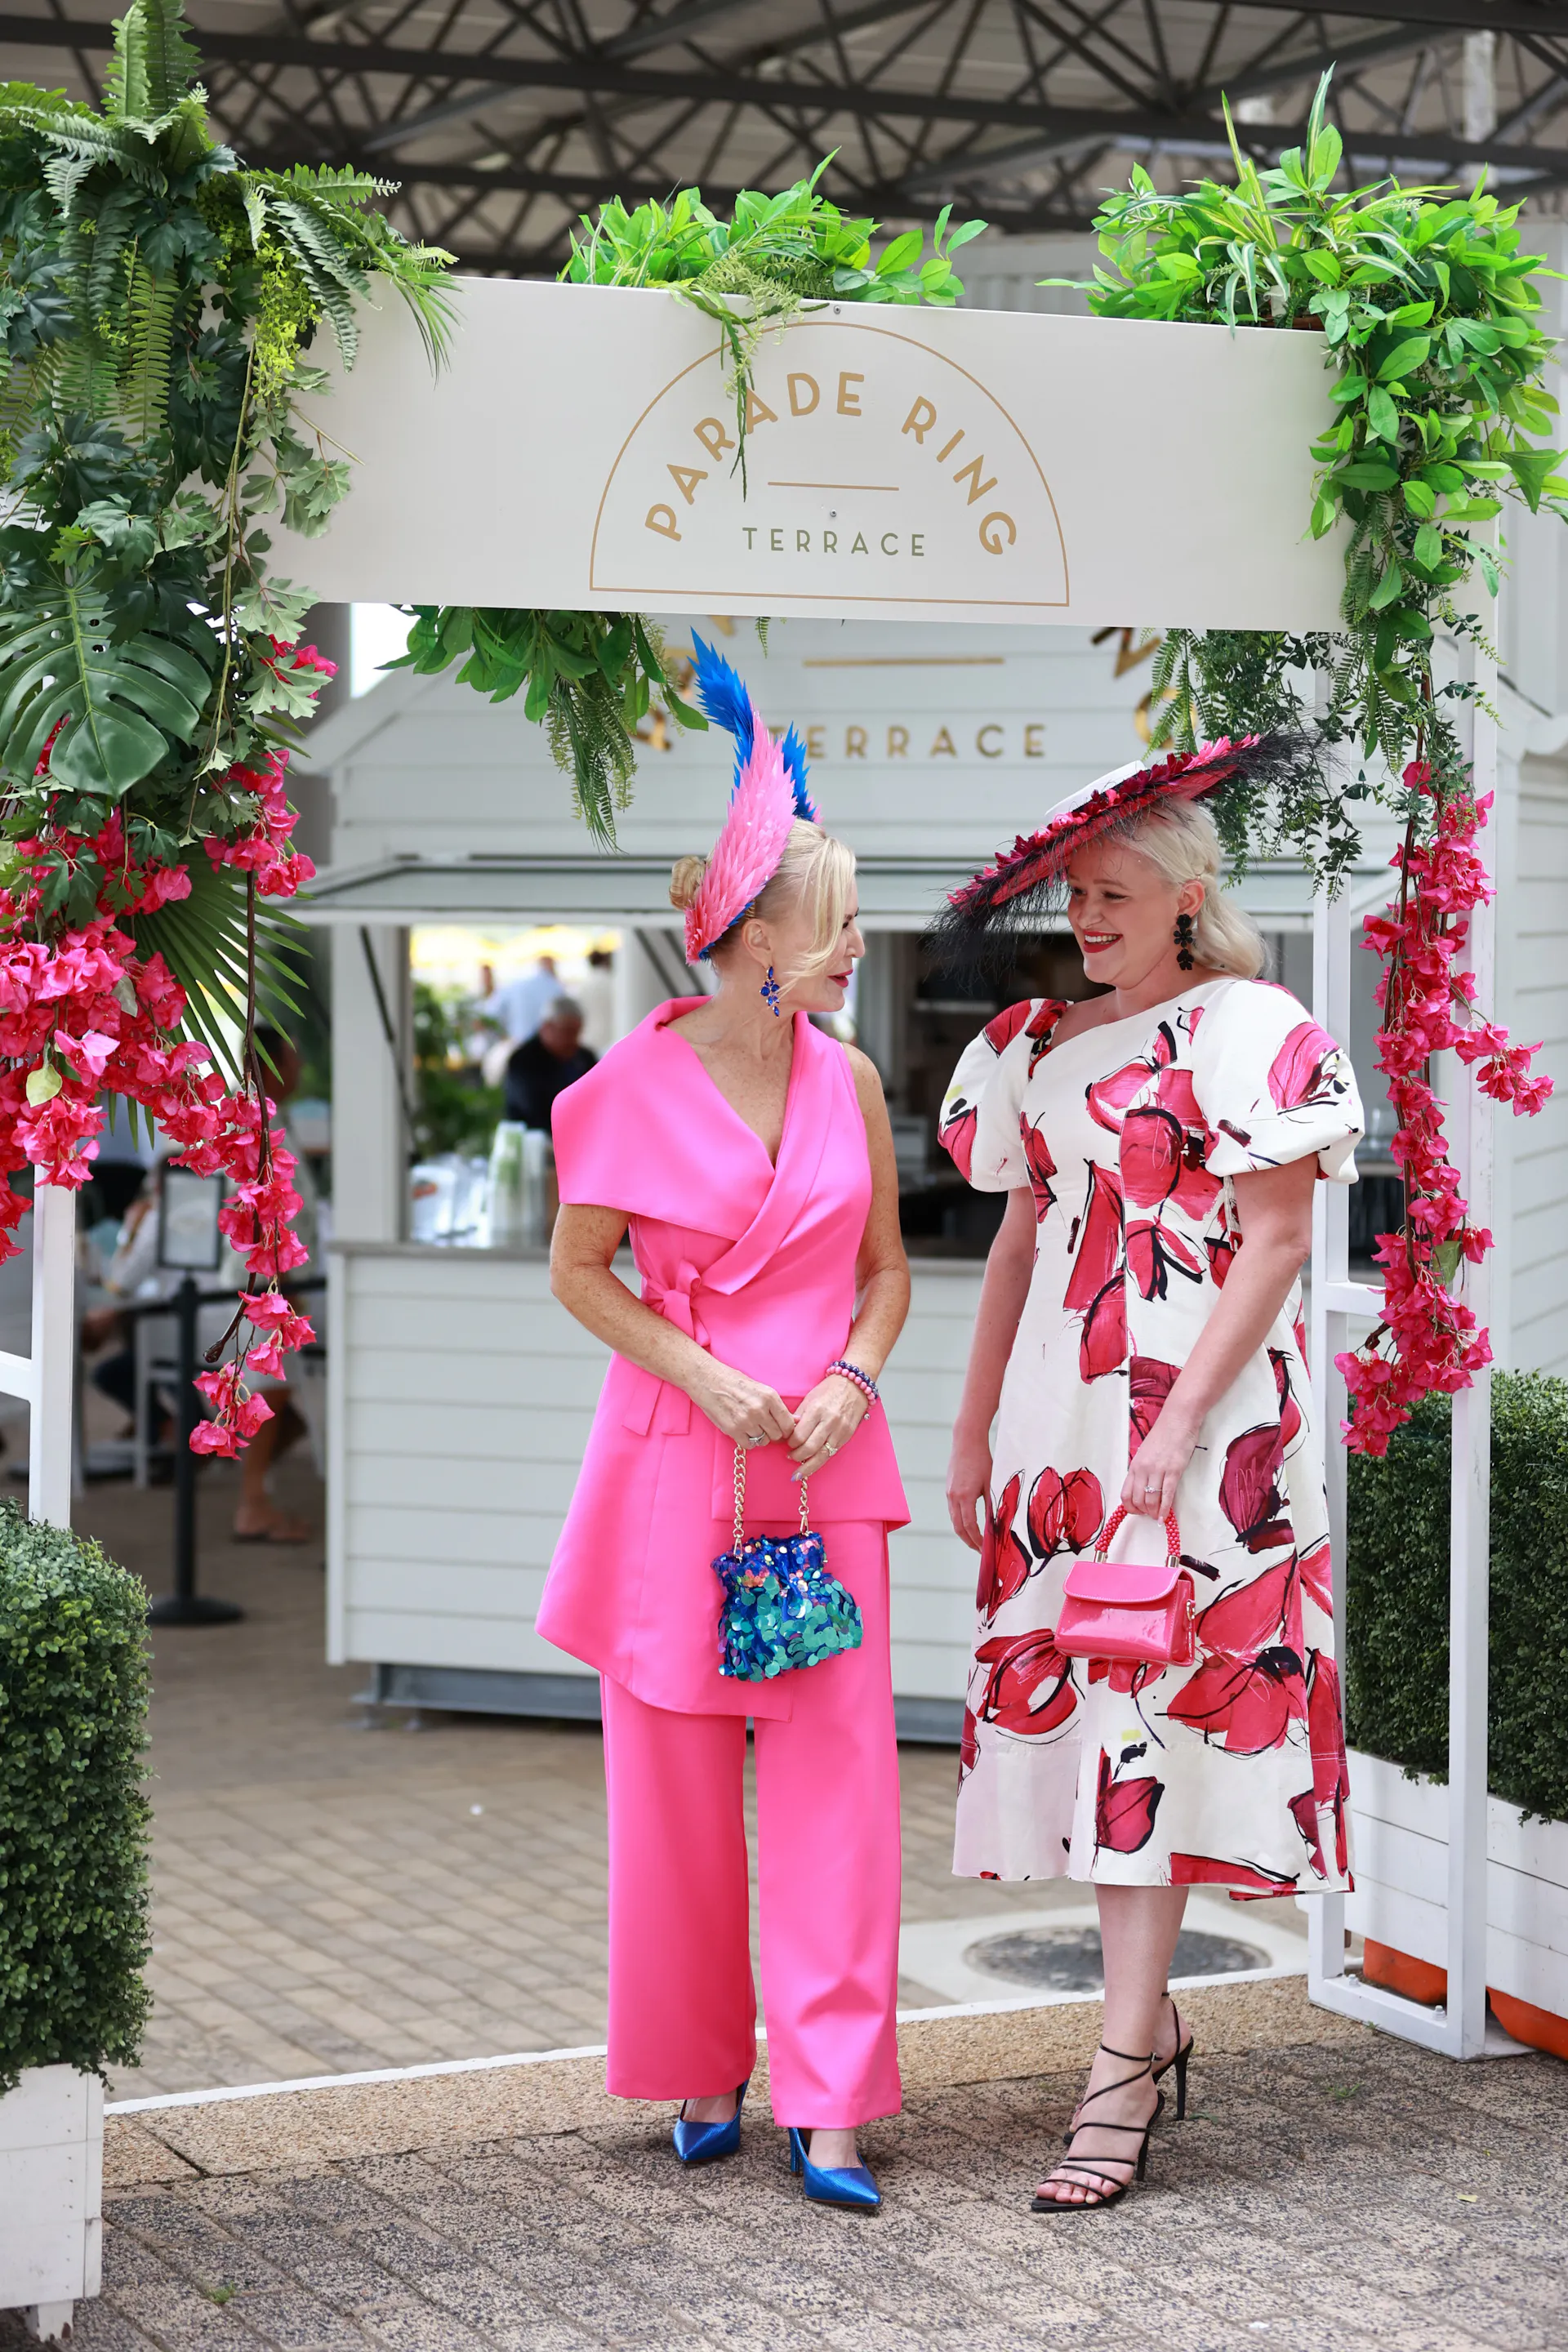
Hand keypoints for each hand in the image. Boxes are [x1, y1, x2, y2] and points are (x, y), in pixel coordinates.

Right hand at [693, 1362, 794, 1449]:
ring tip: (751, 1426)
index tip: (782, 1429)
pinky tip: (743, 1431)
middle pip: (777, 1435)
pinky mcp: (732, 1429)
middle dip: (773, 1434)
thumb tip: (794, 1420)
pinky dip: (747, 1441)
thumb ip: (775, 1405)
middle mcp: (759, 1409)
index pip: (788, 1423)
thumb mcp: (759, 1388)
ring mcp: (746, 1421)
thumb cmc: (733, 1382)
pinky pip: (748, 1445)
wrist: (707, 1380)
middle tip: (765, 1428)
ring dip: (759, 1437)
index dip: (786, 1429)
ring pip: (763, 1441)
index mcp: (769, 1396)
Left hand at [787, 1374, 866, 1479]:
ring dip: (807, 1466)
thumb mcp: (809, 1399)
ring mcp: (839, 1431)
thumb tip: (786, 1434)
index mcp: (816, 1410)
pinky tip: (812, 1467)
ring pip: (821, 1456)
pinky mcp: (846, 1436)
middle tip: (790, 1457)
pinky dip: (820, 1462)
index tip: (785, 1443)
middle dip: (796, 1456)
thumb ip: (798, 1417)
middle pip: (809, 1448)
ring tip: (798, 1474)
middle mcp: (829, 1422)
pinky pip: (831, 1453)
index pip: (798, 1435)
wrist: (853, 1385)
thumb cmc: (828, 1390)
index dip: (789, 1443)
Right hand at [946, 1424, 992, 1552]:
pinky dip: (960, 1520)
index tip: (985, 1549)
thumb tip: (997, 1523)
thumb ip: (992, 1503)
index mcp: (964, 1496)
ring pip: (954, 1520)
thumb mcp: (991, 1483)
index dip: (977, 1540)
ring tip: (976, 1539)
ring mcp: (949, 1493)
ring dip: (964, 1532)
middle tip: (980, 1550)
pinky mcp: (949, 1489)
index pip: (970, 1526)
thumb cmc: (982, 1460)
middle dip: (969, 1541)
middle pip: (958, 1527)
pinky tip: (969, 1522)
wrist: (966, 1441)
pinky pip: (953, 1510)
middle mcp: (953, 1497)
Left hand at [1122, 1413, 1197, 1521]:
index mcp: (1135, 1465)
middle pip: (1137, 1500)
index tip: (1137, 1512)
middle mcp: (1143, 1469)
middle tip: (1150, 1515)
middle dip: (1143, 1512)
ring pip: (1151, 1500)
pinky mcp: (1174, 1471)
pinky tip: (1165, 1516)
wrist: (1178, 1420)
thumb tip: (1143, 1488)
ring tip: (1158, 1516)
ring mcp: (1158, 1470)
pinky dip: (1165, 1509)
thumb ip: (1143, 1470)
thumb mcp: (1146, 1453)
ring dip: (1154, 1512)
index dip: (1130, 1508)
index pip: (1125, 1493)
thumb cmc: (1164, 1435)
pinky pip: (1167, 1495)